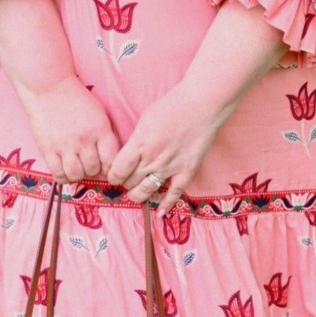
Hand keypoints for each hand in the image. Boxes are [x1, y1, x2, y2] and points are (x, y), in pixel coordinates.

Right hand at [25, 75, 120, 183]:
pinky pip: (58, 174)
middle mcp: (84, 139)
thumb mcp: (99, 113)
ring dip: (78, 175)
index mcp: (100, 129)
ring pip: (76, 175)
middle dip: (93, 171)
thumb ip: (106, 135)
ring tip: (76, 167)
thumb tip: (109, 161)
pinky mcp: (48, 149)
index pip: (112, 161)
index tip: (105, 168)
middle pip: (94, 170)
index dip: (110, 169)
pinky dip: (62, 177)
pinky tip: (64, 170)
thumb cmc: (76, 99)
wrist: (49, 86)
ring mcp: (65, 145)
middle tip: (88, 165)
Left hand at [107, 84, 223, 210]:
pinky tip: (160, 213)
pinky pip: (174, 193)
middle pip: (130, 182)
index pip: (118, 170)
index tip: (114, 174)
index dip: (113, 176)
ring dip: (138, 195)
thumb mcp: (145, 119)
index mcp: (139, 143)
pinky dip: (166, 205)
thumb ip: (135, 140)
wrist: (202, 103)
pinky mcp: (187, 170)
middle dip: (125, 183)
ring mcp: (170, 166)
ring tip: (136, 193)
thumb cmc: (172, 105)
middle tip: (127, 180)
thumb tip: (128, 155)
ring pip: (146, 191)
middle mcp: (152, 158)